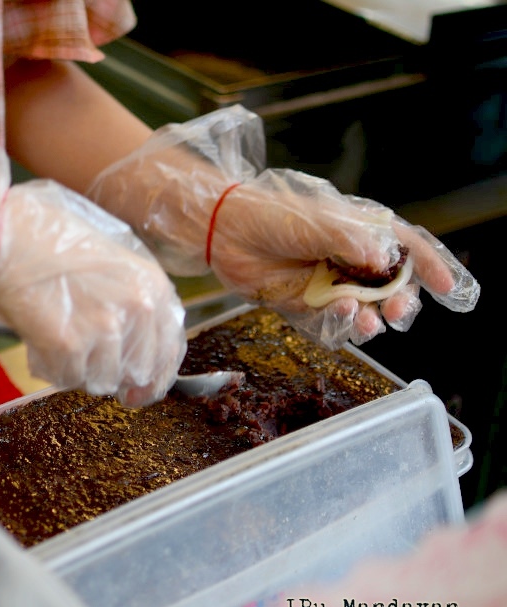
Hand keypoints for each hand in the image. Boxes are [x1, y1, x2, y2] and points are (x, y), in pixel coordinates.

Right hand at [0, 105, 185, 405]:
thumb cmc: (42, 233)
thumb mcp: (106, 250)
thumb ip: (128, 290)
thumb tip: (131, 333)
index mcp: (151, 283)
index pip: (171, 347)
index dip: (156, 375)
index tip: (140, 390)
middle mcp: (136, 308)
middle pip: (136, 372)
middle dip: (111, 375)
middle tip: (86, 368)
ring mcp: (104, 328)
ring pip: (99, 380)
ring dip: (77, 370)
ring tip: (53, 340)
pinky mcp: (69, 346)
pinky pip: (65, 378)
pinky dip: (48, 367)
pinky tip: (36, 340)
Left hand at [87, 106, 479, 348]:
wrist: (223, 230)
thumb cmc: (271, 215)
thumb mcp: (318, 223)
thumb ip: (352, 243)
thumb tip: (386, 261)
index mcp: (357, 232)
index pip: (405, 248)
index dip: (429, 267)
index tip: (449, 288)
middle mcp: (346, 259)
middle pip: (387, 287)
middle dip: (399, 302)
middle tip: (398, 312)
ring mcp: (324, 283)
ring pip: (359, 309)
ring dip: (367, 317)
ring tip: (365, 320)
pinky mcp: (300, 303)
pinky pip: (326, 321)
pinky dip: (337, 324)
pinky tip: (340, 318)